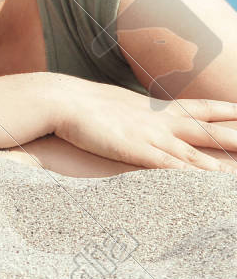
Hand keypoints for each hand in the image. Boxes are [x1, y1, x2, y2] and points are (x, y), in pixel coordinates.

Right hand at [54, 79, 236, 172]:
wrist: (59, 99)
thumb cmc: (81, 104)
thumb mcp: (115, 104)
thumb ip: (132, 113)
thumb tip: (135, 117)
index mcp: (155, 108)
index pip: (200, 107)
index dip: (226, 109)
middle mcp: (158, 121)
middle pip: (207, 128)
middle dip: (234, 136)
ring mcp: (147, 135)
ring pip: (192, 151)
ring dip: (217, 162)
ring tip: (235, 173)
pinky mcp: (132, 149)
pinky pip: (165, 164)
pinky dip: (186, 172)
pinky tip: (202, 180)